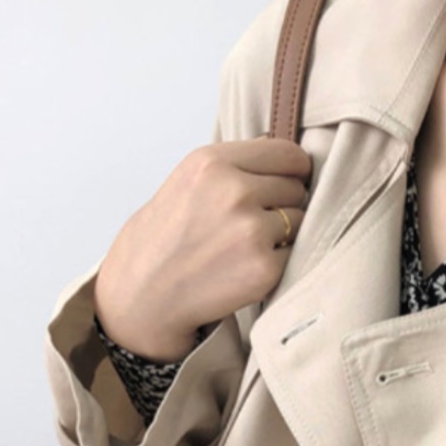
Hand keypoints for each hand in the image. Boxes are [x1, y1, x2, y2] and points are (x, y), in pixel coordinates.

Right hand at [94, 136, 312, 360]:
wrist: (145, 293)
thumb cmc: (166, 239)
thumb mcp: (189, 181)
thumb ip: (235, 165)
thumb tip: (283, 153)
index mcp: (213, 163)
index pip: (287, 153)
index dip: (293, 170)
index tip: (289, 181)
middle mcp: (234, 192)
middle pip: (296, 189)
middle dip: (283, 204)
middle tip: (250, 223)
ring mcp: (252, 231)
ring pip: (300, 222)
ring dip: (283, 234)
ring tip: (244, 246)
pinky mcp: (265, 268)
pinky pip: (295, 255)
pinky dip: (280, 262)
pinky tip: (247, 267)